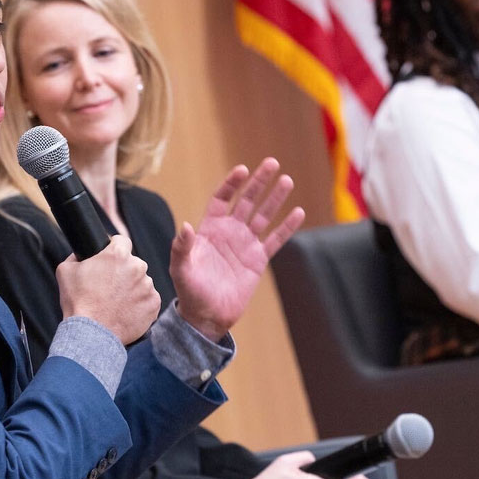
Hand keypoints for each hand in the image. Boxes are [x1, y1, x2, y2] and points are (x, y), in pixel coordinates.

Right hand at [56, 234, 157, 343]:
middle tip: (110, 287)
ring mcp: (148, 286)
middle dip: (123, 272)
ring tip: (117, 303)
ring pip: (142, 282)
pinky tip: (125, 311)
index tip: (110, 260)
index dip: (113, 249)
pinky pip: (149, 299)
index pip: (122, 241)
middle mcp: (137, 267)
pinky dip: (140, 304)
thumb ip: (75, 256)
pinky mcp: (154, 303)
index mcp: (118, 254)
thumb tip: (79, 254)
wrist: (91, 333)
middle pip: (133, 263)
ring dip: (132, 288)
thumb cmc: (78, 302)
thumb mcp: (66, 270)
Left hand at [170, 158, 306, 340]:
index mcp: (210, 229)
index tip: (242, 170)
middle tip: (272, 163)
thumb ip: (182, 248)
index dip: (232, 184)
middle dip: (259, 182)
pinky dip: (287, 227)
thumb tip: (185, 226)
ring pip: (264, 216)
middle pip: (247, 201)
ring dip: (275, 199)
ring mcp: (245, 245)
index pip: (222, 199)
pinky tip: (298, 212)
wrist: (208, 316)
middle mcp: (230, 232)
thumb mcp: (180, 269)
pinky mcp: (258, 260)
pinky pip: (275, 240)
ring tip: (287, 180)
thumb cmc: (190, 292)